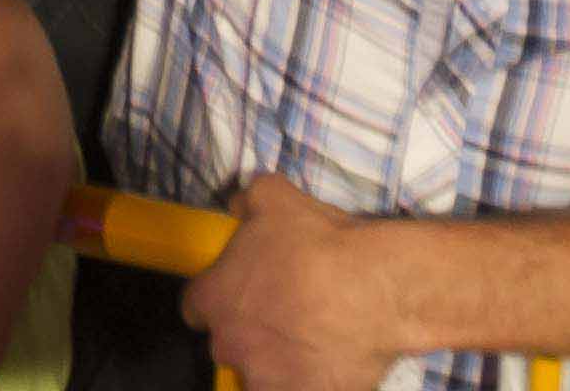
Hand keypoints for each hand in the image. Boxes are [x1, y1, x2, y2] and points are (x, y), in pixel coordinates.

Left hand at [185, 175, 413, 390]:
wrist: (373, 288)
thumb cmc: (319, 243)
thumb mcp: (275, 198)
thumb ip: (246, 201)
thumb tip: (237, 206)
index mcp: (213, 299)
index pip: (196, 308)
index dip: (221, 299)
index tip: (242, 295)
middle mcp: (229, 344)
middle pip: (228, 343)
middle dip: (250, 332)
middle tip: (285, 315)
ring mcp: (263, 378)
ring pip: (260, 374)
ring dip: (276, 361)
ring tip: (311, 341)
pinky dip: (307, 381)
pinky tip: (328, 362)